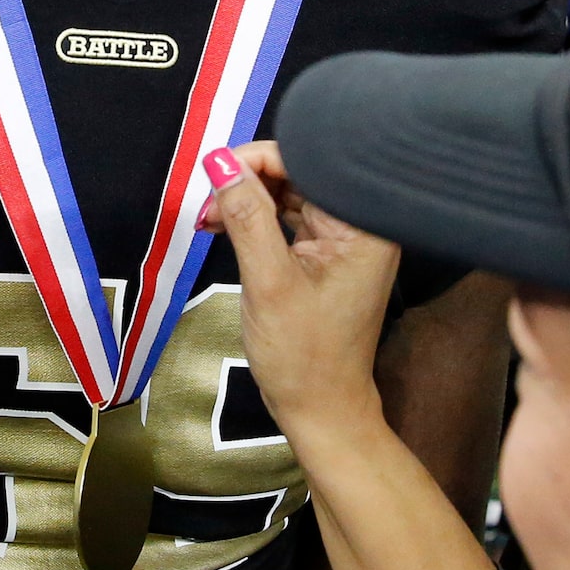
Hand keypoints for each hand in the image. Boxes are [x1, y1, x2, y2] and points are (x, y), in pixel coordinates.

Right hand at [201, 142, 399, 444]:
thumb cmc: (302, 354)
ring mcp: (345, 241)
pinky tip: (223, 226)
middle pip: (300, 175)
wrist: (321, 410)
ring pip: (290, 196)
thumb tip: (220, 161)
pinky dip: (256, 222)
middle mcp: (361, 225)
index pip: (310, 162)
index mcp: (363, 225)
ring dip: (247, 201)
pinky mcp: (327, 256)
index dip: (259, 159)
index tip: (214, 172)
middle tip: (206, 202)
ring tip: (208, 218)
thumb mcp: (268, 281)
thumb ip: (246, 216)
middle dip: (249, 181)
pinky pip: (290, 221)